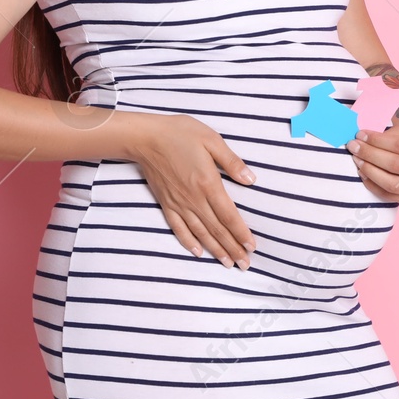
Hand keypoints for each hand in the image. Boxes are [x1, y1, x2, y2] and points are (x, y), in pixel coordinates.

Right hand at [127, 113, 256, 268]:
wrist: (146, 137)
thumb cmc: (180, 133)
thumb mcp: (212, 139)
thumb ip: (231, 162)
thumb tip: (251, 180)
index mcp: (208, 184)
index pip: (229, 216)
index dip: (241, 233)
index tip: (252, 247)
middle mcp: (194, 199)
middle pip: (217, 230)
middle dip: (233, 248)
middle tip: (245, 264)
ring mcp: (179, 203)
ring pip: (200, 233)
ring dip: (215, 250)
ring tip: (228, 263)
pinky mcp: (166, 203)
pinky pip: (178, 228)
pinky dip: (188, 242)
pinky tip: (198, 252)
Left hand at [347, 120, 398, 204]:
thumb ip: (387, 134)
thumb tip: (361, 138)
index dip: (378, 140)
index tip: (360, 134)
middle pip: (395, 165)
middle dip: (370, 154)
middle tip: (354, 146)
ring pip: (391, 183)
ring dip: (370, 171)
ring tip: (357, 159)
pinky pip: (389, 196)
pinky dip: (372, 185)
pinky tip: (363, 172)